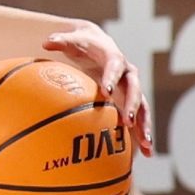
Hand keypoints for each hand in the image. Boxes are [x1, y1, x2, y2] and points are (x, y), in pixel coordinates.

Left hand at [35, 20, 150, 159]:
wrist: (98, 46)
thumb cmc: (82, 44)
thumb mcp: (72, 41)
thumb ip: (61, 42)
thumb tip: (47, 43)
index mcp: (114, 58)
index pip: (115, 66)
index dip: (112, 78)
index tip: (107, 92)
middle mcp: (128, 73)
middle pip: (135, 89)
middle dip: (133, 105)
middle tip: (128, 121)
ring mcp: (131, 88)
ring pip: (143, 107)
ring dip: (145, 125)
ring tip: (147, 145)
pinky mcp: (131, 101)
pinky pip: (140, 118)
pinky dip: (142, 134)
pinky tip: (146, 153)